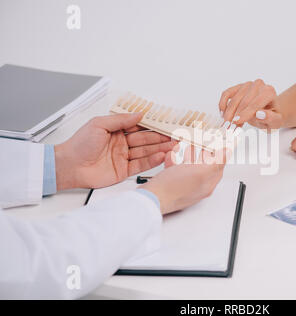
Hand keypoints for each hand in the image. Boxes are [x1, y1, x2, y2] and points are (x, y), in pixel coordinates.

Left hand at [55, 113, 176, 189]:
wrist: (69, 166)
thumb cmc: (79, 144)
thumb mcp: (100, 124)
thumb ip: (121, 120)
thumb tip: (139, 114)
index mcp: (116, 131)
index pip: (139, 127)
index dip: (152, 126)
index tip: (165, 124)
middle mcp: (121, 144)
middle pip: (145, 140)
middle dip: (160, 138)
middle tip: (175, 136)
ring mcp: (123, 158)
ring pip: (145, 152)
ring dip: (160, 149)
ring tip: (173, 146)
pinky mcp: (123, 171)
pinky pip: (140, 165)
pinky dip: (152, 161)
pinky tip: (161, 156)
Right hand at [140, 146, 227, 214]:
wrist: (151, 198)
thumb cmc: (173, 188)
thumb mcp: (199, 172)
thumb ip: (216, 163)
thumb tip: (228, 154)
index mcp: (207, 184)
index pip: (219, 167)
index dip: (220, 154)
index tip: (219, 143)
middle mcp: (197, 186)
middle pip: (205, 166)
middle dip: (204, 153)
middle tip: (204, 143)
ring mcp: (184, 186)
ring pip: (189, 167)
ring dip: (189, 156)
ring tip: (188, 146)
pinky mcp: (171, 184)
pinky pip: (175, 170)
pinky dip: (174, 161)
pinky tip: (171, 155)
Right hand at [219, 79, 283, 128]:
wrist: (268, 110)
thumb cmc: (271, 117)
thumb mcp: (275, 122)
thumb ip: (270, 118)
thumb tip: (260, 114)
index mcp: (269, 92)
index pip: (255, 104)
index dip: (245, 114)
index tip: (236, 122)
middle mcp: (259, 85)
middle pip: (243, 102)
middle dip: (235, 116)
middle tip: (228, 128)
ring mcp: (247, 85)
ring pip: (234, 99)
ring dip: (228, 113)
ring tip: (226, 126)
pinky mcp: (238, 87)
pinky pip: (227, 93)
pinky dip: (222, 104)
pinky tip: (222, 114)